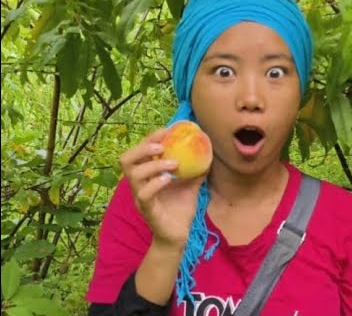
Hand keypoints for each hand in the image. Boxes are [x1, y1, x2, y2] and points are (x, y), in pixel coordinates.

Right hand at [119, 127, 205, 250]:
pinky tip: (169, 179)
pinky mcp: (146, 210)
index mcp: (146, 176)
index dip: (149, 138)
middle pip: (126, 159)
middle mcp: (139, 184)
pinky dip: (155, 183)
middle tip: (163, 146)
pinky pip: (143, 194)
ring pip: (133, 175)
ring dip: (153, 165)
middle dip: (143, 148)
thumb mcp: (191, 184)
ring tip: (174, 164)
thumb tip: (209, 150)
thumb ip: (197, 168)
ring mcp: (140, 197)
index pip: (139, 151)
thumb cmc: (180, 208)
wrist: (178, 235)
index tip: (166, 130)